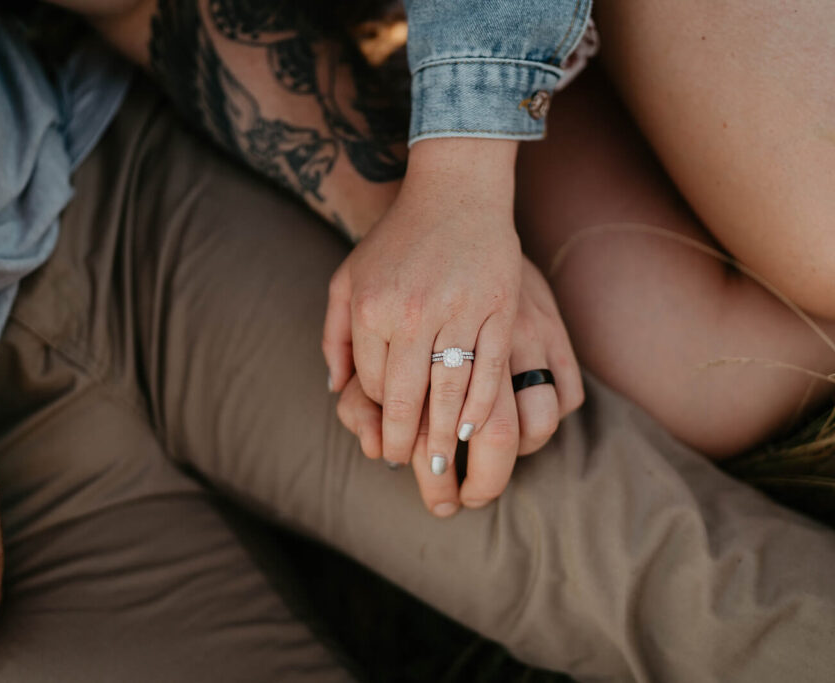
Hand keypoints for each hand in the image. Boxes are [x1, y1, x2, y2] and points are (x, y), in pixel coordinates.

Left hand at [324, 139, 522, 472]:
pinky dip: (479, 407)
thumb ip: (335, 335)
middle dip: (406, 442)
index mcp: (371, 307)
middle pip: (406, 397)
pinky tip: (470, 428)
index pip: (374, 383)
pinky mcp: (499, 309)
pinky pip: (489, 371)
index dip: (379, 415)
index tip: (386, 436)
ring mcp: (458, 311)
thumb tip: (337, 389)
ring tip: (439, 463)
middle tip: (409, 467)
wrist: (454, 193)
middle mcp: (411, 312)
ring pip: (448, 392)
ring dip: (441, 436)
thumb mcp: (347, 278)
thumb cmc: (395, 240)